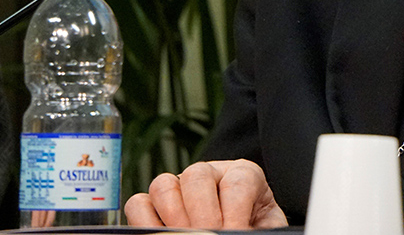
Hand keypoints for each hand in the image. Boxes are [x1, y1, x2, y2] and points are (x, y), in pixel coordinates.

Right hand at [124, 159, 287, 229]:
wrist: (242, 229)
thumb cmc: (253, 228)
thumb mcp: (265, 227)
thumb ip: (260, 228)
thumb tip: (239, 232)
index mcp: (243, 175)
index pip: (237, 183)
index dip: (235, 213)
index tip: (234, 234)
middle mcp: (209, 174)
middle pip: (197, 177)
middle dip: (202, 215)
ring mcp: (179, 185)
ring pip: (163, 186)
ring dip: (173, 219)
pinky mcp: (154, 204)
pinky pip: (138, 204)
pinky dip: (145, 223)